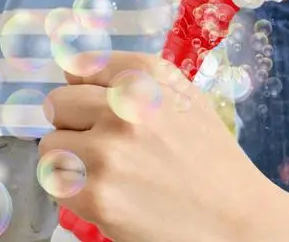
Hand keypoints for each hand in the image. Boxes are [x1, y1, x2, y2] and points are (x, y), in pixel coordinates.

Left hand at [39, 52, 267, 241]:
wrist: (239, 222)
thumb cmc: (209, 156)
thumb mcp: (180, 94)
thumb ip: (128, 75)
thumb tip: (71, 70)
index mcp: (144, 76)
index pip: (78, 66)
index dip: (84, 90)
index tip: (95, 107)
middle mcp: (123, 106)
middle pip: (57, 104)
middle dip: (73, 124)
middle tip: (100, 144)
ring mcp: (107, 151)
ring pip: (49, 145)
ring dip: (69, 159)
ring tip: (102, 172)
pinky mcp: (97, 195)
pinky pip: (55, 183)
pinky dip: (72, 191)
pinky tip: (103, 194)